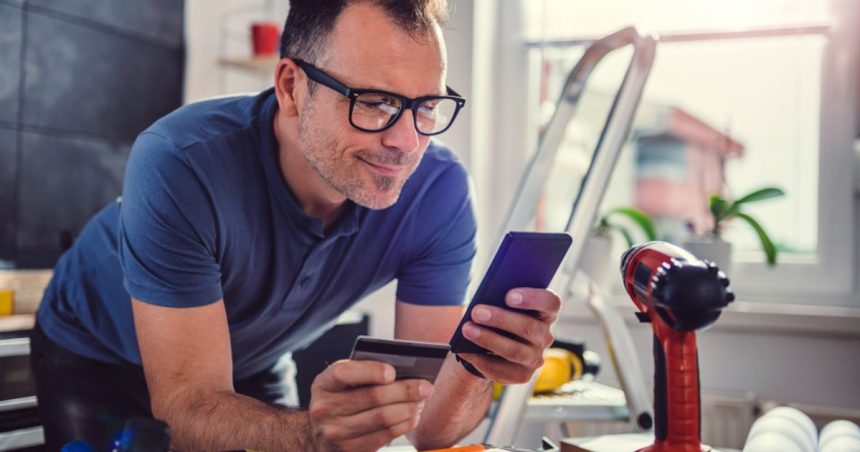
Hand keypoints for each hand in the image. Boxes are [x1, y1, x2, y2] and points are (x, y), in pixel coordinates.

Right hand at [308, 360, 433, 451]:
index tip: (393, 372)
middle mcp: (325, 409)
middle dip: (405, 391)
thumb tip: (402, 372)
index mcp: (323, 384)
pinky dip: (403, 425)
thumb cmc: (339, 399)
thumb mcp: (342, 383)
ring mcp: (335, 433)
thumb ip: (363, 373)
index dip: (371, 371)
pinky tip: (412, 417)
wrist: (319, 433)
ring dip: (408, 409)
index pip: (345, 373)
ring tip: (421, 402)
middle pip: (373, 397)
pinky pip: (384, 436)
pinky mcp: (348, 451)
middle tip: (426, 387)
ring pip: (382, 418)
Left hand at [458, 288, 560, 383]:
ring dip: (488, 340)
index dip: (533, 298)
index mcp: (545, 312)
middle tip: (477, 312)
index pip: (550, 302)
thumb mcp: (497, 302)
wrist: (489, 344)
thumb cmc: (495, 314)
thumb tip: (484, 301)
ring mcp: (535, 358)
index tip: (508, 295)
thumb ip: (497, 297)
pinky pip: (502, 370)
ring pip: (514, 350)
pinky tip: (465, 350)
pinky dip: (481, 359)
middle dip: (501, 319)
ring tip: (467, 330)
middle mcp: (545, 336)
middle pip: (529, 327)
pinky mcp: (522, 375)